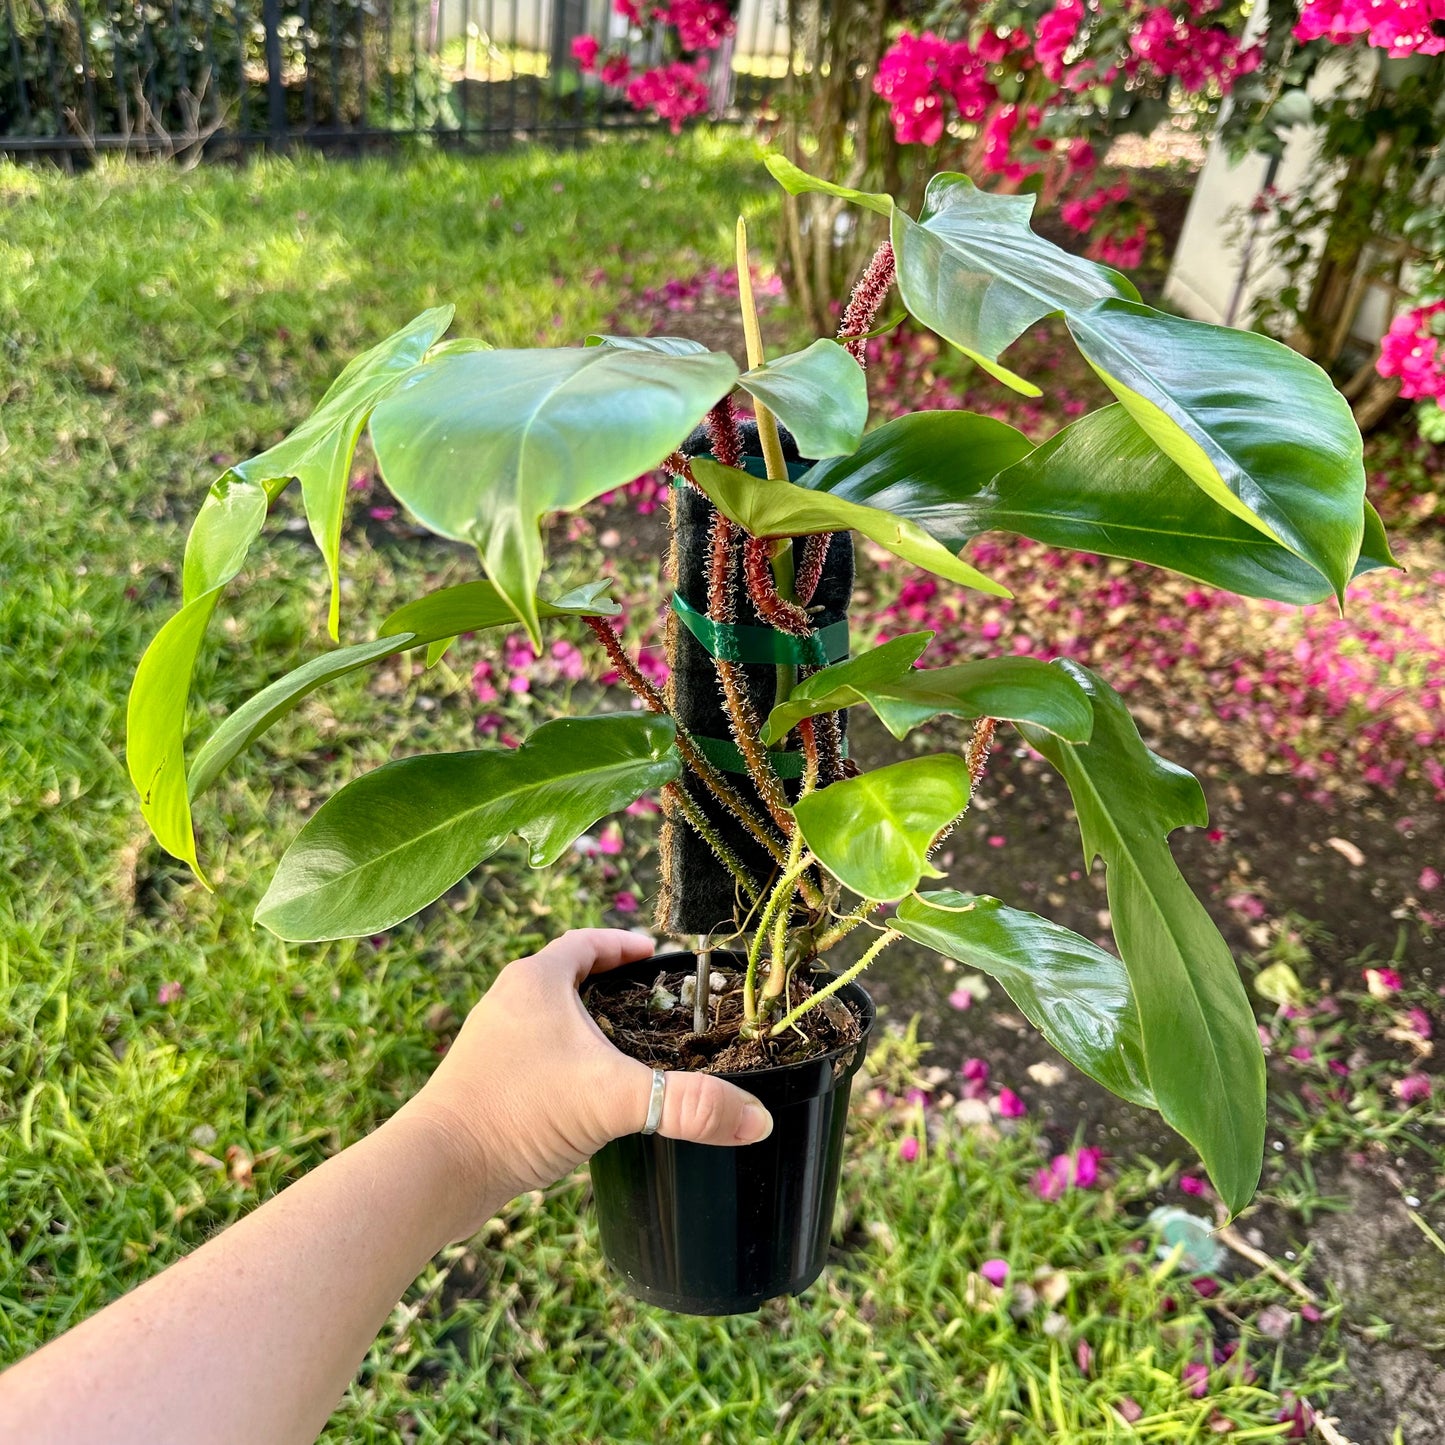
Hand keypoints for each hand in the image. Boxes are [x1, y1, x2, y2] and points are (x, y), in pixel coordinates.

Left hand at [395, 929, 773, 1239]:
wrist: (437, 1170)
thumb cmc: (517, 1112)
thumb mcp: (614, 1098)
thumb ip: (688, 1105)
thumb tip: (757, 1117)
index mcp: (535, 980)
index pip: (587, 942)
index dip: (625, 945)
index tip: (658, 956)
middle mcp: (509, 1001)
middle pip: (569, 977)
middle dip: (613, 987)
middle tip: (657, 1005)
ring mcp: (493, 1042)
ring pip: (551, 1018)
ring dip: (589, 1025)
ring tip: (632, 1047)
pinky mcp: (485, 1081)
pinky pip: (536, 1055)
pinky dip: (568, 1061)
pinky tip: (591, 1094)